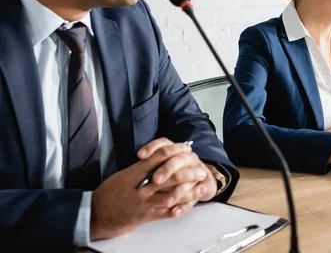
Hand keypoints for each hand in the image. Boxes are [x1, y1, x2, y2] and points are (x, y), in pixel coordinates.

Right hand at [90, 139, 215, 239]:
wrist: (94, 213)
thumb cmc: (109, 193)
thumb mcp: (124, 175)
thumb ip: (141, 168)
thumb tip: (157, 159)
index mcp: (136, 171)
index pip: (160, 155)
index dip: (176, 151)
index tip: (188, 149)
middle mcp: (141, 185)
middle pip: (170, 175)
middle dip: (189, 172)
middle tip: (201, 171)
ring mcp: (143, 201)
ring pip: (171, 194)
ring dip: (189, 191)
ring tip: (201, 188)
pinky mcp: (143, 216)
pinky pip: (164, 212)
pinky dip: (177, 209)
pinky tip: (187, 207)